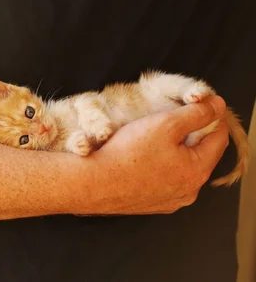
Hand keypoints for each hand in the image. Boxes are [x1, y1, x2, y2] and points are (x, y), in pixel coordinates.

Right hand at [89, 95, 228, 214]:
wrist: (92, 183)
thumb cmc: (126, 153)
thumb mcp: (165, 123)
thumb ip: (196, 113)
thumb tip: (218, 105)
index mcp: (197, 171)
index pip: (219, 138)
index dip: (210, 117)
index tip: (195, 106)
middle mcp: (188, 192)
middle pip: (200, 155)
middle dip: (189, 136)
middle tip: (167, 121)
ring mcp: (169, 202)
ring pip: (180, 169)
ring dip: (172, 153)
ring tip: (150, 139)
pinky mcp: (150, 205)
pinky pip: (162, 182)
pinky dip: (156, 168)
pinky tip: (138, 159)